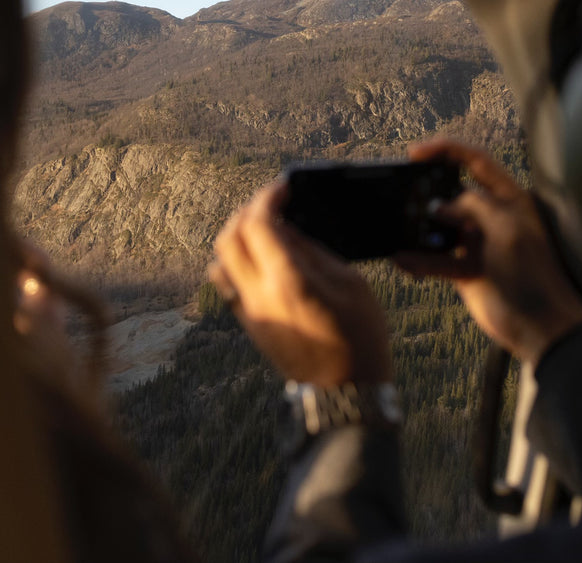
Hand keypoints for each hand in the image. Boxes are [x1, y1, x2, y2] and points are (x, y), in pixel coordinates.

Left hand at [208, 182, 393, 385]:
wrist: (345, 393)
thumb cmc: (359, 337)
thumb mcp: (351, 284)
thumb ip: (314, 251)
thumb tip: (289, 228)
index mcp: (287, 281)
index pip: (258, 223)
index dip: (268, 198)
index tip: (284, 188)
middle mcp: (259, 295)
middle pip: (229, 237)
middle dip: (248, 212)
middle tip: (273, 204)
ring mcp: (250, 313)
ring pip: (221, 261)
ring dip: (238, 237)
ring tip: (266, 229)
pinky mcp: (250, 325)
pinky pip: (228, 283)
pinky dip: (238, 260)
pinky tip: (264, 258)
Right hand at [397, 140, 581, 364]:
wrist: (540, 327)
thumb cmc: (533, 275)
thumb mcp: (507, 230)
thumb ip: (475, 207)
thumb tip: (442, 203)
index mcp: (509, 199)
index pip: (476, 161)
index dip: (447, 151)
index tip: (416, 152)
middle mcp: (492, 217)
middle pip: (454, 192)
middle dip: (428, 191)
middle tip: (403, 193)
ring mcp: (478, 243)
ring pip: (441, 226)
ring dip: (420, 228)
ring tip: (399, 228)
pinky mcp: (466, 270)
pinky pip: (436, 259)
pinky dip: (419, 260)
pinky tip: (403, 260)